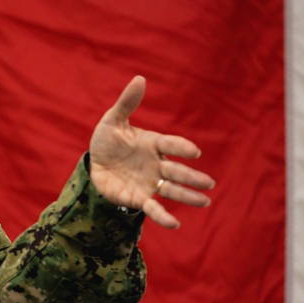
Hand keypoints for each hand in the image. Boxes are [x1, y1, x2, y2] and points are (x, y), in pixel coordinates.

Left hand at [89, 76, 214, 228]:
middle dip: (192, 177)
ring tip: (205, 201)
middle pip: (176, 171)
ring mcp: (149, 182)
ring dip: (188, 196)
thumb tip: (140, 78)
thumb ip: (127, 103)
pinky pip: (153, 207)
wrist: (94, 163)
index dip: (181, 148)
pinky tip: (175, 224)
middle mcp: (156, 164)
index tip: (194, 152)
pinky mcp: (138, 197)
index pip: (170, 145)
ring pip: (172, 190)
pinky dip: (163, 216)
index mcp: (153, 144)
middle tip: (209, 183)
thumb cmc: (107, 140)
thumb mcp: (112, 120)